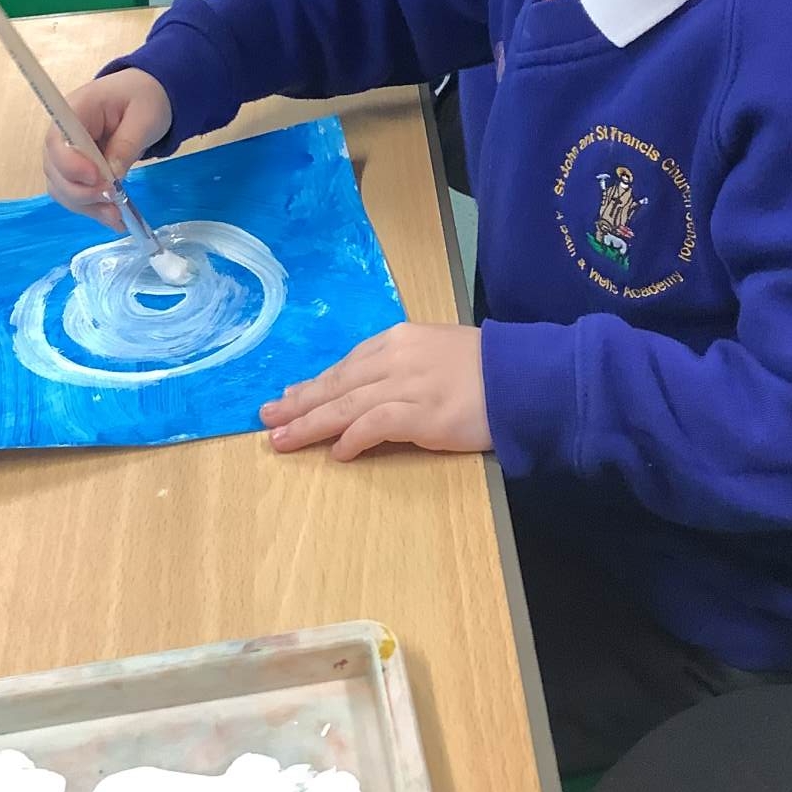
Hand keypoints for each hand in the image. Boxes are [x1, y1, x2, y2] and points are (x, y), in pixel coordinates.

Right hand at [41, 70, 171, 226]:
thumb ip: (126, 144)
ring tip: (116, 217)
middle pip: (55, 170)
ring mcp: (68, 153)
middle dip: (81, 192)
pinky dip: (92, 209)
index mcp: (76, 110)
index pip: (57, 141)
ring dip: (86, 206)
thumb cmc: (145, 98)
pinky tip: (113, 219)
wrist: (147, 95)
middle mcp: (63, 133)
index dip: (69, 165)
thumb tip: (112, 176)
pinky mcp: (78, 170)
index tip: (97, 179)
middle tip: (113, 200)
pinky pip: (76, 194)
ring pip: (62, 188)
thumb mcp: (144, 117)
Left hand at [261, 323, 488, 460]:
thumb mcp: (437, 351)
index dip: (316, 383)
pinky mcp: (422, 413)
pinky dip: (352, 439)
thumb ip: (402, 365)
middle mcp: (396, 358)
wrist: (524, 377)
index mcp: (399, 339)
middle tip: (267, 417)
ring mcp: (407, 385)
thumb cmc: (486, 367)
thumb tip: (366, 388)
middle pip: (336, 383)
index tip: (290, 395)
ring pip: (345, 405)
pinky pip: (375, 425)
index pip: (347, 364)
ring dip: (310, 424)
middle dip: (299, 402)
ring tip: (283, 439)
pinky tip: (337, 453)